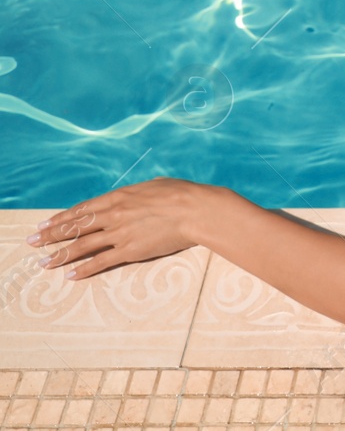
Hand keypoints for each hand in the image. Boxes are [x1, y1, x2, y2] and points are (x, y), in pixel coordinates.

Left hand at [27, 177, 215, 279]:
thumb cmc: (183, 193)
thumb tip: (139, 194)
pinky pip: (101, 261)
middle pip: (76, 226)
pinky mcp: (130, 250)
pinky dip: (84, 269)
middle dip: (52, 235)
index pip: (83, 209)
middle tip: (33, 242)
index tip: (46, 223)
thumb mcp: (156, 185)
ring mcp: (120, 233)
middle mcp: (114, 214)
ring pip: (82, 245)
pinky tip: (71, 275)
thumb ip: (140, 192)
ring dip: (61, 255)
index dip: (62, 217)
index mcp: (120, 196)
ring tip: (45, 263)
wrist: (197, 210)